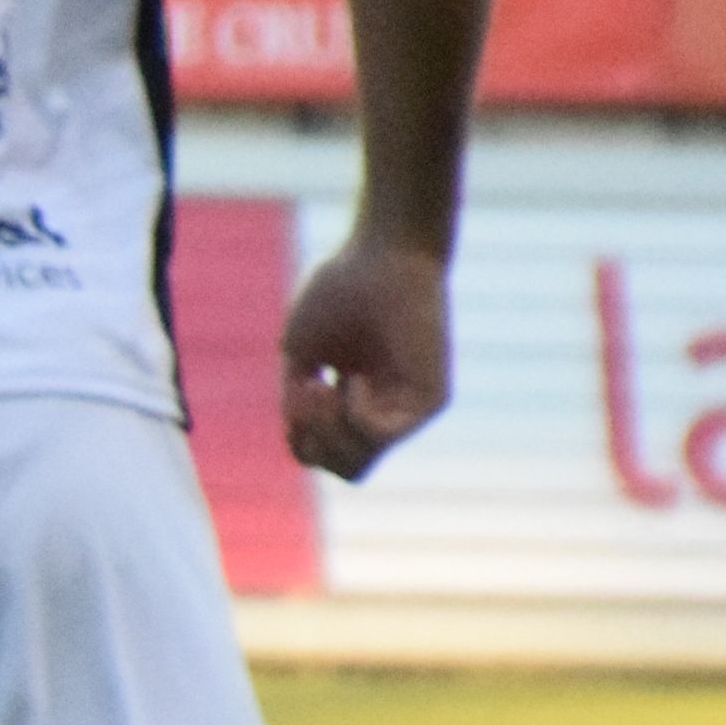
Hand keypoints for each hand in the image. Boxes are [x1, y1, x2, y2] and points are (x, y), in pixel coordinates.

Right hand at [279, 230, 452, 481]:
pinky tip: (351, 380)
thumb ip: (296, 401)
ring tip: (322, 386)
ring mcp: (407, 409)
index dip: (300, 436)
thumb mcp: (299, 353)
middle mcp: (384, 410)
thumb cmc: (340, 291)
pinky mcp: (429, 401)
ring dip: (325, 431)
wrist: (383, 256)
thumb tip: (299, 440)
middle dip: (311, 441)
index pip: (325, 453)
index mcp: (354, 401)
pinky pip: (381, 436)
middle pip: (342, 469)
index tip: (296, 388)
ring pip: (356, 465)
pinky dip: (354, 415)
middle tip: (308, 391)